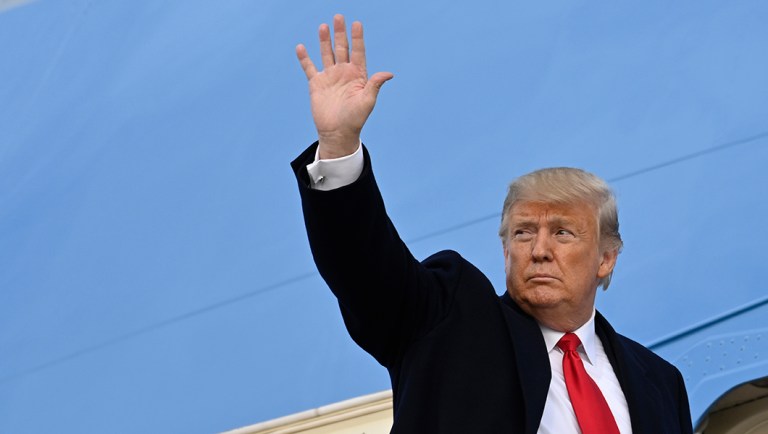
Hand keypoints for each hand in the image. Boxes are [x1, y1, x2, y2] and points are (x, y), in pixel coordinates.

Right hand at [296, 14, 393, 158]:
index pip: (358, 51)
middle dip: (340, 33)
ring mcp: (329, 77)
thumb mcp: (367, 101)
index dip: (357, 38)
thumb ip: (375, 85)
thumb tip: (389, 73)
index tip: (357, 23)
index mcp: (357, 75)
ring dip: (324, 40)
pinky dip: (304, 58)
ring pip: (326, 54)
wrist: (337, 132)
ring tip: (323, 26)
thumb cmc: (355, 119)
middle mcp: (343, 73)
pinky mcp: (316, 84)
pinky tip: (301, 47)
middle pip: (341, 48)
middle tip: (338, 17)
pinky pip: (309, 68)